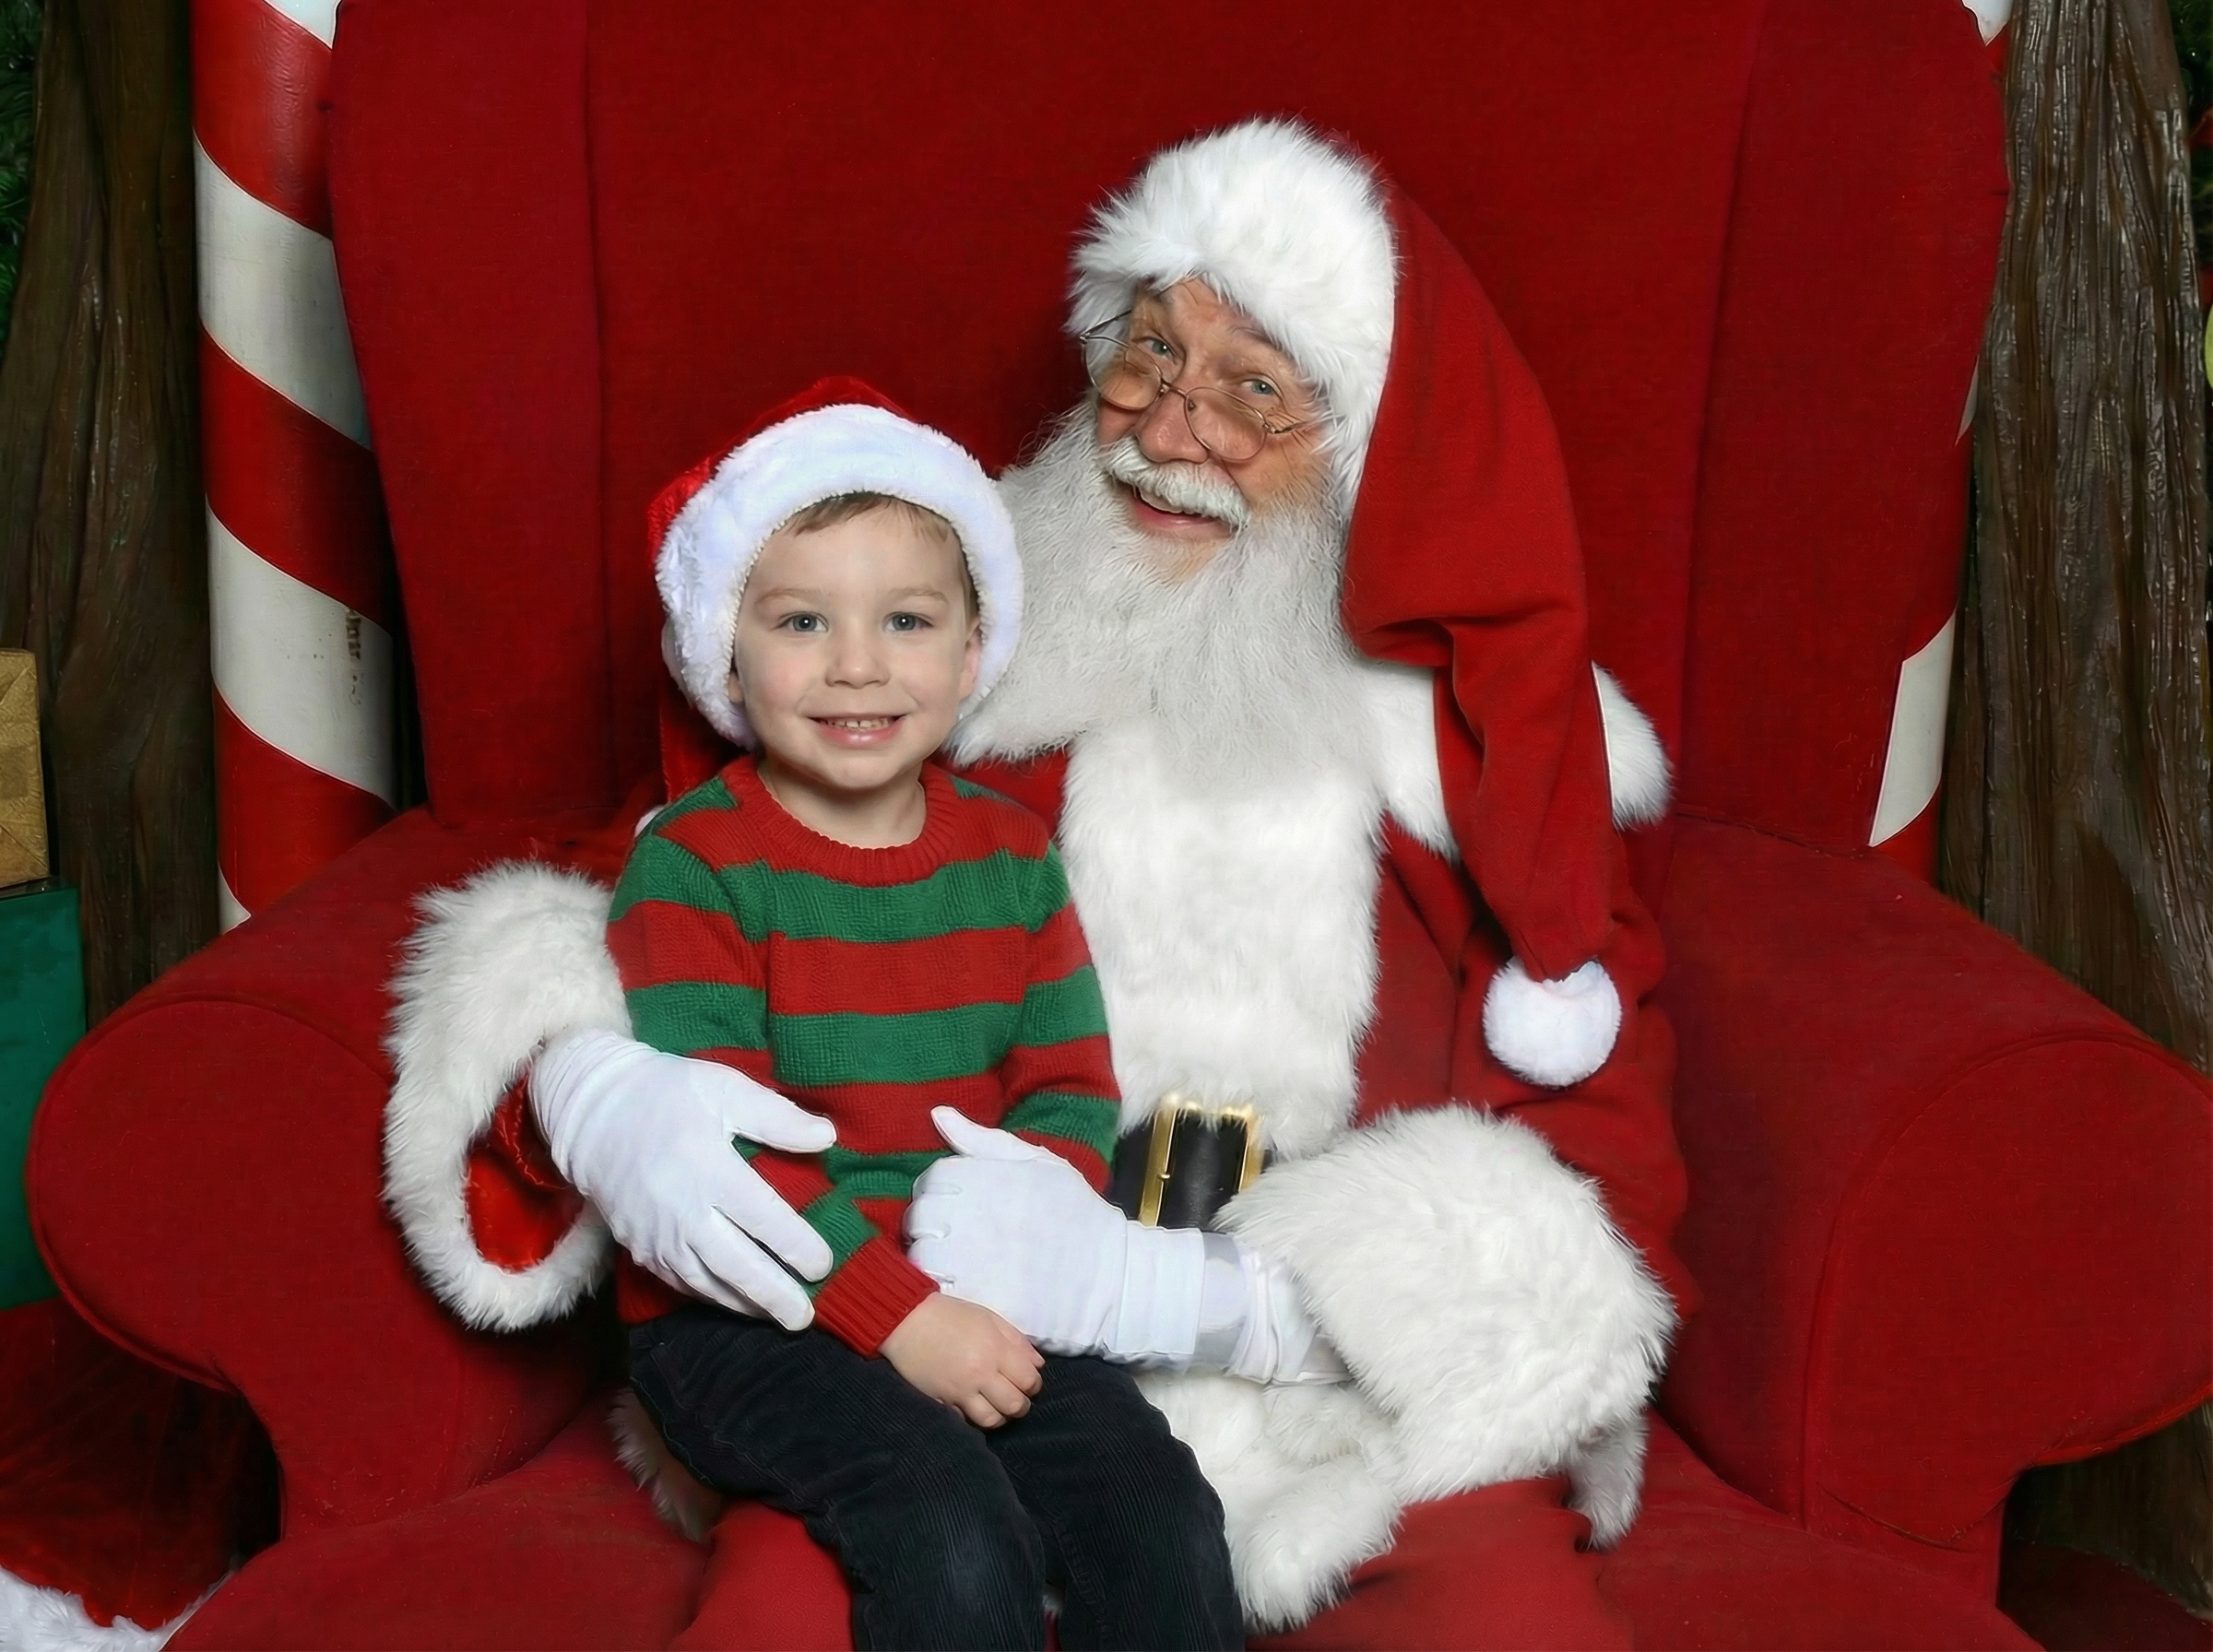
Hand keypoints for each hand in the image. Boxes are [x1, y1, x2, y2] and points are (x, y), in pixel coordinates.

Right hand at [532, 1029, 835, 1328]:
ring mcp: (658, 1235)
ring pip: (708, 1283)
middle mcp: (683, 1211)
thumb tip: (827, 1136)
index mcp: (710, 1169)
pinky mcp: (639, 1247)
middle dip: (774, 1295)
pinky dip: (712, 1298)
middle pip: (736, 1265)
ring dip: (745, 1305)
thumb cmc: (667, 1094)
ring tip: (780, 1317)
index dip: (796, 1247)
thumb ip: (777, 1117)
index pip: (763, 1219)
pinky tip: (737, 1301)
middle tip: (805, 1317)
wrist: (593, 1114)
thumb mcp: (725, 1088)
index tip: (823, 1264)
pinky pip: (681, 1283)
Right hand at [880, 1293, 1043, 1427]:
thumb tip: (1038, 1365)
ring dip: (1000, 1417)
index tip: (1028, 1382)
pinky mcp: (941, 1402)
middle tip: (1015, 1397)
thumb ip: (1017, 1341)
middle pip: (1015, 1406)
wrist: (906, 1321)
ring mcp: (959, 1391)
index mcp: (995, 1350)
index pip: (1029, 1381)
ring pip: (992, 1421)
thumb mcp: (989, 1318)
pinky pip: (966, 1421)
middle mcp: (980, 1374)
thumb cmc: (950, 1315)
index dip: (1034, 1385)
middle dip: (1021, 1405)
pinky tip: (975, 1407)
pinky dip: (974, 1418)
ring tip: (997, 1406)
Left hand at [907, 1108, 1345, 1381]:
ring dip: (931, 1261)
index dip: (936, 1194)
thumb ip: (984, 1140)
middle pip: (919, 1219)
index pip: (932, 1181)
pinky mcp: (985, 1300)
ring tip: (956, 1265)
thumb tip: (937, 1114)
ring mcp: (979, 1260)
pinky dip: (945, 1293)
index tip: (953, 1207)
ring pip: (923, 1258)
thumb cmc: (1077, 1214)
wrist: (1117, 1277)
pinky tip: (965, 1289)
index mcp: (990, 1178)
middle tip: (952, 1238)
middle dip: (928, 1227)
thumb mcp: (1039, 1164)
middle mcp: (979, 1215)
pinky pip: (942, 1295)